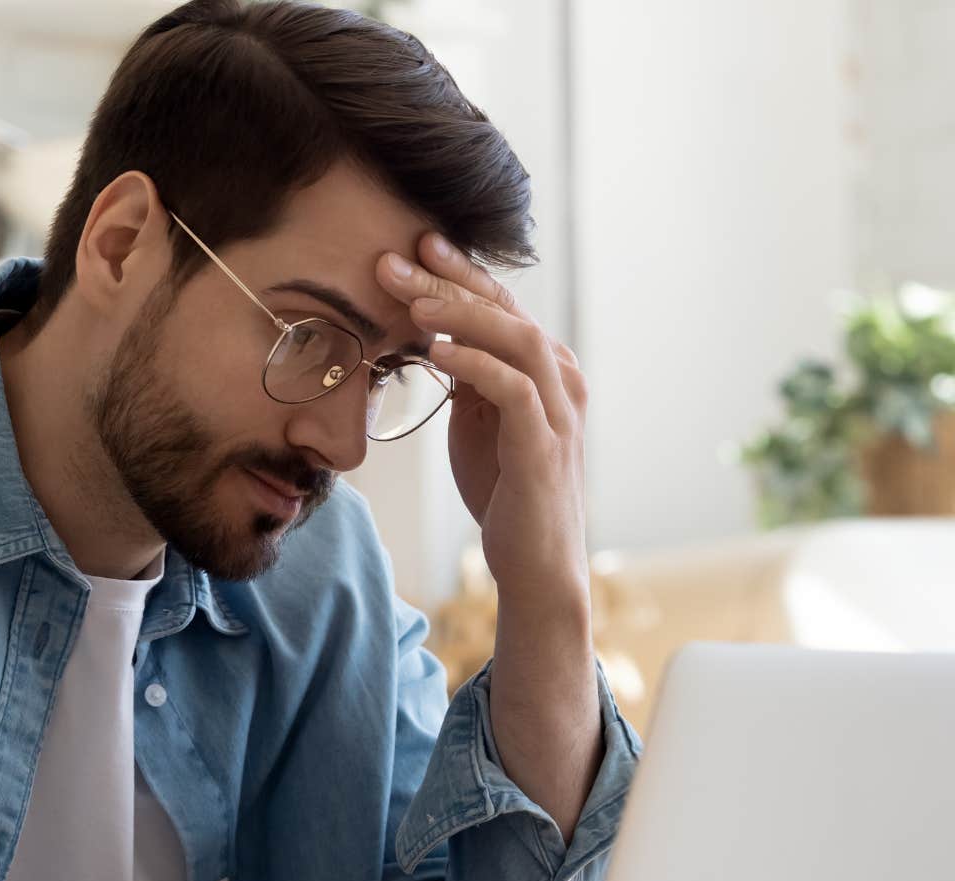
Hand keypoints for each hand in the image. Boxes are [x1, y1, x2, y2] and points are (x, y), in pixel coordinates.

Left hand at [374, 235, 590, 609]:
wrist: (533, 561)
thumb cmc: (504, 489)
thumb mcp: (479, 420)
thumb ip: (468, 376)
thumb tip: (432, 336)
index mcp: (543, 366)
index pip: (500, 304)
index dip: (459, 273)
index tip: (413, 246)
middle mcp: (560, 378)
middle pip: (505, 310)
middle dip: (448, 281)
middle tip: (394, 261)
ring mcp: (558, 410)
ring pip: (516, 338)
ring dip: (461, 315)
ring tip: (414, 301)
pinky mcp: (544, 445)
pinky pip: (514, 389)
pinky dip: (474, 363)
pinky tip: (435, 351)